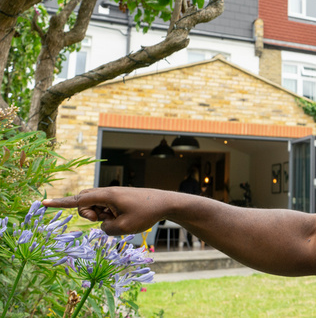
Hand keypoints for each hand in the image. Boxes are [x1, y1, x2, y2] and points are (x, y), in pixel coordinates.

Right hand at [43, 187, 169, 235]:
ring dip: (103, 217)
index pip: (77, 199)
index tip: (43, 202)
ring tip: (122, 217)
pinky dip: (112, 216)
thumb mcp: (122, 228)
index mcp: (106, 195)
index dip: (59, 203)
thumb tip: (102, 224)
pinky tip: (128, 216)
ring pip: (97, 208)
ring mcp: (113, 195)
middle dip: (89, 214)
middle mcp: (108, 192)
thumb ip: (105, 229)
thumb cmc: (145, 214)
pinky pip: (107, 209)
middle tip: (106, 218)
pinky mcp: (119, 199)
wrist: (165, 203)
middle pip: (85, 204)